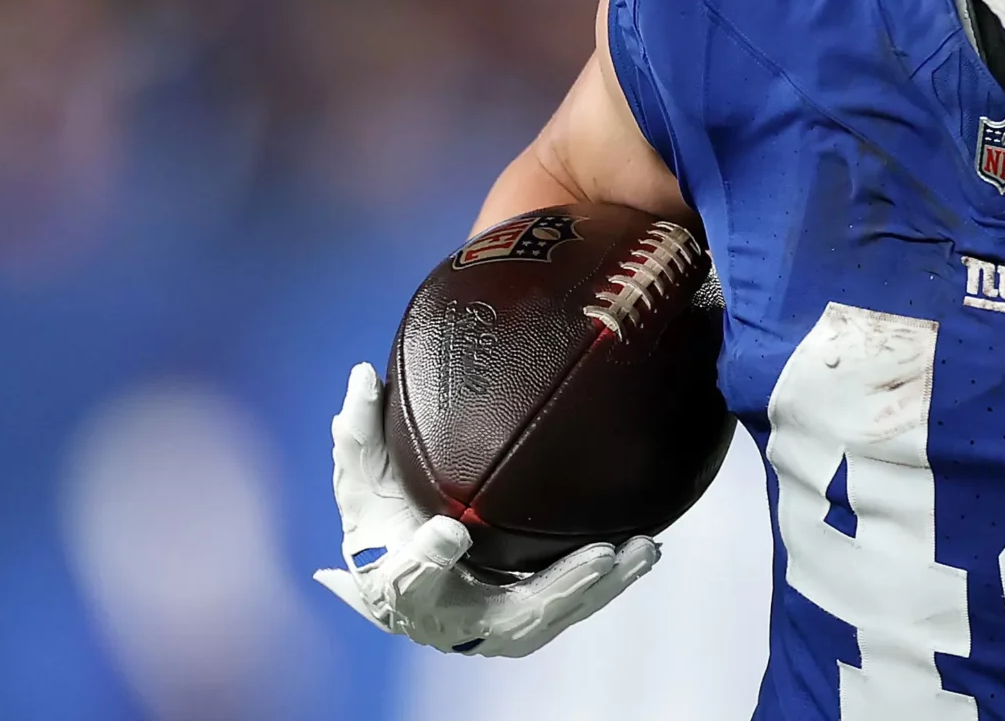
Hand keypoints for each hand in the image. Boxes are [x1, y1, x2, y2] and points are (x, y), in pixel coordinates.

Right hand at [311, 362, 657, 656]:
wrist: (402, 575)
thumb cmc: (382, 524)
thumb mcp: (363, 481)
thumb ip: (360, 434)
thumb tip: (361, 377)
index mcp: (399, 587)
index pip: (405, 581)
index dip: (425, 560)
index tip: (447, 531)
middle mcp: (452, 620)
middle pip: (508, 617)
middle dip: (556, 588)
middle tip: (597, 556)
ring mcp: (496, 626)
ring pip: (553, 614)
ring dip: (600, 586)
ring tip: (640, 550)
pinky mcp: (531, 619)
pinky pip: (574, 605)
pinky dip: (610, 582)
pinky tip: (644, 550)